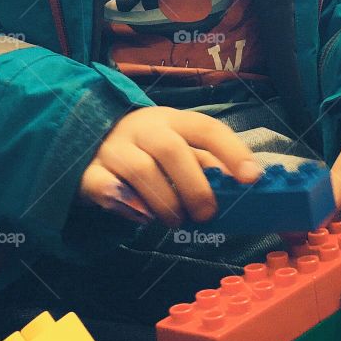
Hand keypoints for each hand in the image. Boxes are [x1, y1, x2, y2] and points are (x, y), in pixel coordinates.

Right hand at [79, 106, 262, 225]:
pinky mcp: (90, 171)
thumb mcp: (178, 149)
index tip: (251, 178)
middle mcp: (142, 128)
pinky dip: (127, 205)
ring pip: (140, 170)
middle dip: (194, 187)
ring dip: (164, 202)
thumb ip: (205, 165)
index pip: (206, 128)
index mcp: (172, 119)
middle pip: (170, 149)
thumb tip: (238, 186)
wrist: (89, 142)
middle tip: (206, 215)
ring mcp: (112, 148)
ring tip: (175, 221)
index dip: (232, 151)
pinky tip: (142, 217)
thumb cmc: (148, 152)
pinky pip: (105, 187)